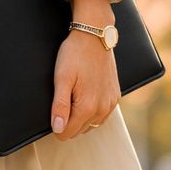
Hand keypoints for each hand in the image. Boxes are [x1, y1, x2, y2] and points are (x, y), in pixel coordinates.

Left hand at [51, 0, 118, 140]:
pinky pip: (100, 116)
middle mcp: (102, 109)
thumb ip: (59, 106)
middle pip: (77, 131)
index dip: (55, 124)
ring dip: (80, 117)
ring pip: (89, 125)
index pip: (66, 133)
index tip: (54, 107)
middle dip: (68, 120)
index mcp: (88, 107)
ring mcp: (111, 104)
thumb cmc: (74, 54)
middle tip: (64, 96)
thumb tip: (58, 129)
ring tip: (74, 95)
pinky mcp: (115, 97)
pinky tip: (86, 96)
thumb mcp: (61, 79)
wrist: (95, 36)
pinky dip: (91, 112)